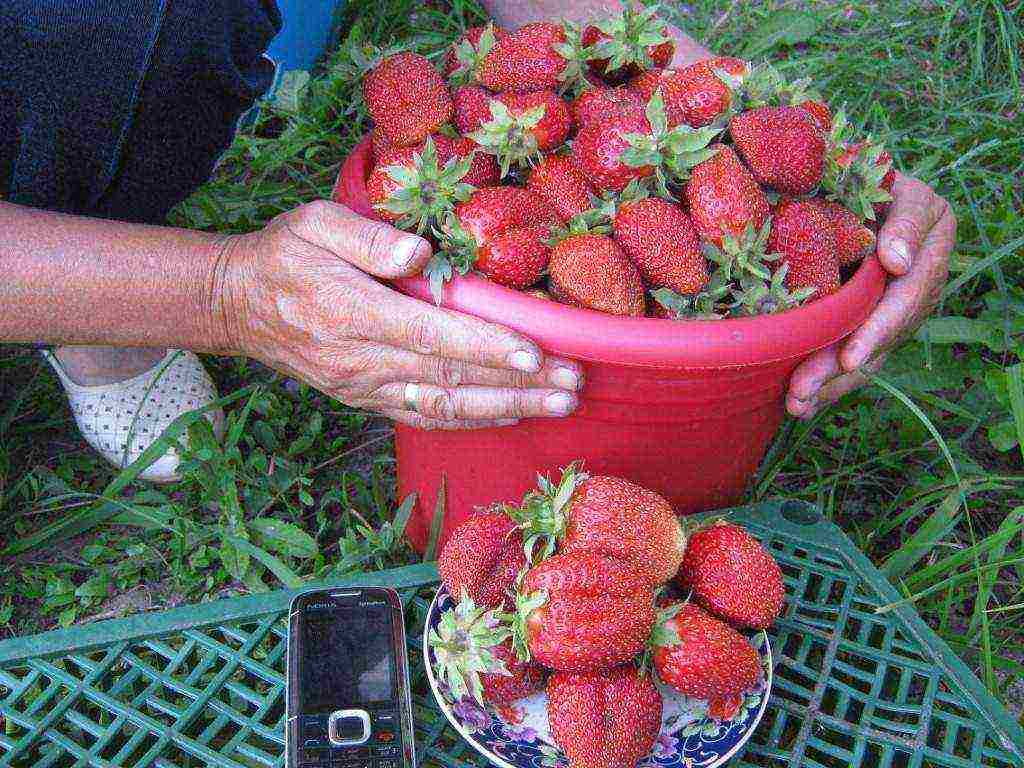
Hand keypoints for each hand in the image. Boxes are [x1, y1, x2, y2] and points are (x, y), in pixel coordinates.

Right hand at [218, 200, 582, 429]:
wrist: (238, 306)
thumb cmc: (283, 256)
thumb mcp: (312, 223)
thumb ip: (365, 238)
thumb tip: (419, 254)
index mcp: (351, 312)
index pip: (429, 334)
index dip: (484, 346)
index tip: (534, 353)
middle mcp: (361, 360)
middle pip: (450, 377)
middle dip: (516, 383)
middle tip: (572, 382)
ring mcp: (364, 386)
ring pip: (444, 405)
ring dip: (506, 406)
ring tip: (559, 404)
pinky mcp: (366, 399)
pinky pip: (424, 416)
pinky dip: (471, 419)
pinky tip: (512, 414)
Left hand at [786, 173, 956, 418]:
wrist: (877, 195)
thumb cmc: (887, 187)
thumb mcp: (907, 193)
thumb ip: (906, 223)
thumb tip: (895, 262)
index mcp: (928, 263)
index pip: (903, 303)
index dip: (876, 332)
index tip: (850, 358)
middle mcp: (913, 297)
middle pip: (877, 342)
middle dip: (838, 372)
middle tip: (801, 395)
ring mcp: (890, 315)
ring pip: (862, 358)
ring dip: (828, 387)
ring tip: (795, 408)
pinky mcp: (866, 324)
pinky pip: (849, 357)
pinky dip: (826, 382)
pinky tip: (800, 404)